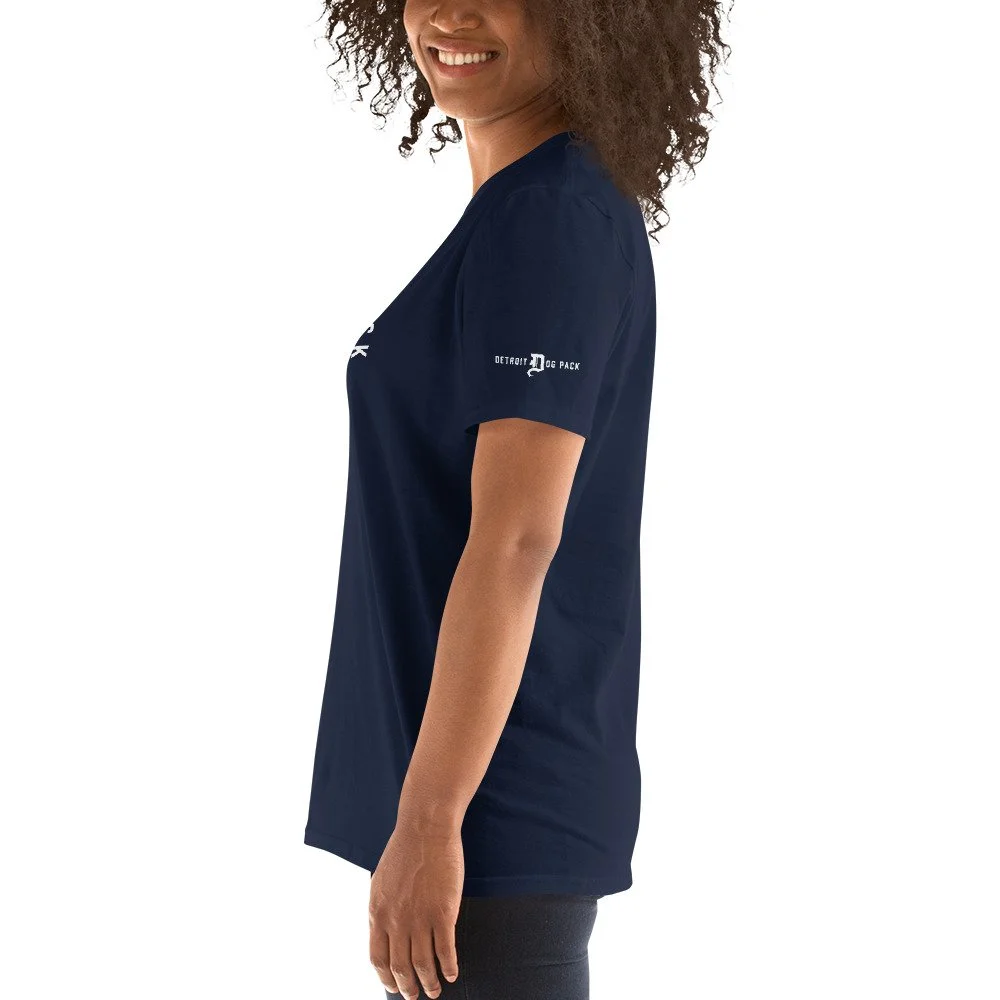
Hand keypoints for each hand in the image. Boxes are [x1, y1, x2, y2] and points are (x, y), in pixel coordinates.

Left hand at [369, 820, 463, 998]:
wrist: (425, 828)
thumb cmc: (404, 850)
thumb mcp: (381, 882)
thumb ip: (382, 910)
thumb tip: (384, 933)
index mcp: (377, 913)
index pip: (378, 959)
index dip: (386, 979)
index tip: (394, 987)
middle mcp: (396, 921)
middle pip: (401, 967)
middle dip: (408, 988)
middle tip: (416, 996)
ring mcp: (420, 918)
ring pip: (424, 964)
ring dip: (431, 982)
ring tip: (436, 990)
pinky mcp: (443, 912)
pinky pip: (446, 950)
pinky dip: (449, 966)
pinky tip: (453, 972)